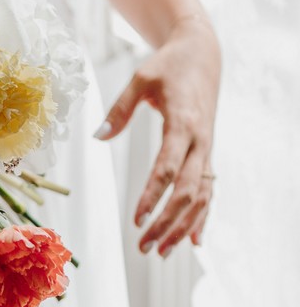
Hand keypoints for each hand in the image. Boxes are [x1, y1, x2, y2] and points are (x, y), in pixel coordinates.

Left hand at [96, 15, 220, 255]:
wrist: (203, 55)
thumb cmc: (167, 65)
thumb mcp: (140, 79)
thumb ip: (119, 109)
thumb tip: (98, 136)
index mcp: (183, 123)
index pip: (168, 168)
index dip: (153, 195)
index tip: (136, 218)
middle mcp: (201, 141)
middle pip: (188, 192)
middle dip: (167, 222)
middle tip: (144, 246)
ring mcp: (207, 150)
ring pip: (201, 197)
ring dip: (183, 227)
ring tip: (162, 252)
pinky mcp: (207, 155)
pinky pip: (209, 191)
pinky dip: (202, 217)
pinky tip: (193, 241)